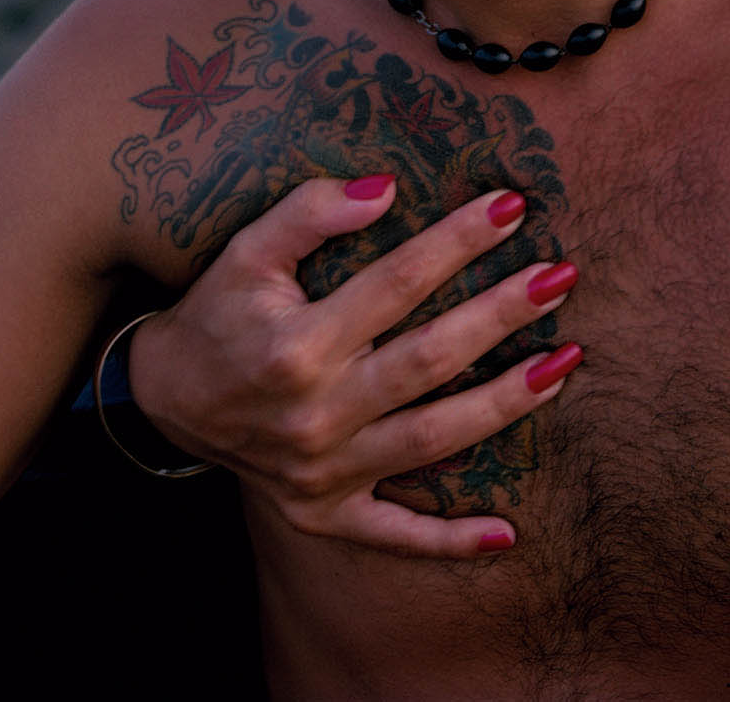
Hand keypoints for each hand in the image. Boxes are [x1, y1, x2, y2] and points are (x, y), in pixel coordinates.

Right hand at [128, 175, 580, 555]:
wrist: (163, 399)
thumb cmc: (220, 311)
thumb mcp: (246, 251)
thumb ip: (309, 212)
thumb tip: (385, 187)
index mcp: (297, 344)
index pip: (397, 283)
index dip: (456, 242)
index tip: (511, 206)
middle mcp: (315, 413)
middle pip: (430, 360)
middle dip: (501, 315)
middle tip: (559, 276)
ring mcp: (323, 473)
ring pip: (433, 438)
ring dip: (506, 403)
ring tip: (566, 361)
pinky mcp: (325, 514)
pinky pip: (395, 535)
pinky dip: (450, 541)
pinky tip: (509, 532)